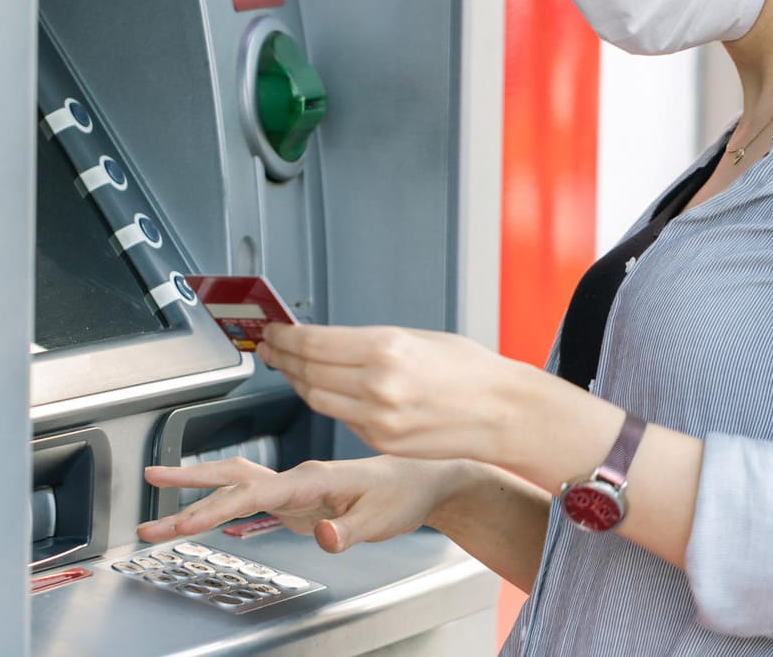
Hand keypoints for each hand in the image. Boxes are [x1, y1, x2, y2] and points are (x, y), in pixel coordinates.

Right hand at [137, 455, 469, 552]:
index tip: (184, 522)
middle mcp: (296, 477)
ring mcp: (292, 485)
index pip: (252, 492)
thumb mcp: (381, 519)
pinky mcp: (294, 496)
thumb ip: (347, 529)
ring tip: (158, 503)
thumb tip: (321, 536)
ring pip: (234, 482)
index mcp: (312, 478)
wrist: (420, 478)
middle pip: (231, 477)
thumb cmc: (401, 494)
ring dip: (195, 490)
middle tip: (148, 484)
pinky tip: (201, 511)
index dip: (215, 507)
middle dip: (187, 483)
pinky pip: (246, 494)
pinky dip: (218, 499)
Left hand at [258, 323, 535, 463]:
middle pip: (308, 371)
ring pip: (316, 398)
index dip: (285, 337)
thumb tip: (325, 342)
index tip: (272, 331)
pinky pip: (339, 417)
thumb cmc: (468, 370)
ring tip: (286, 366)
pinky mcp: (380, 441)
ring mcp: (377, 419)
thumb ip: (367, 343)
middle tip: (269, 346)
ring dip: (296, 381)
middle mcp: (377, 386)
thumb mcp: (415, 338)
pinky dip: (324, 401)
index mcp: (386, 349)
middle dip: (282, 357)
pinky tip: (318, 388)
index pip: (313, 343)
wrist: (503, 413)